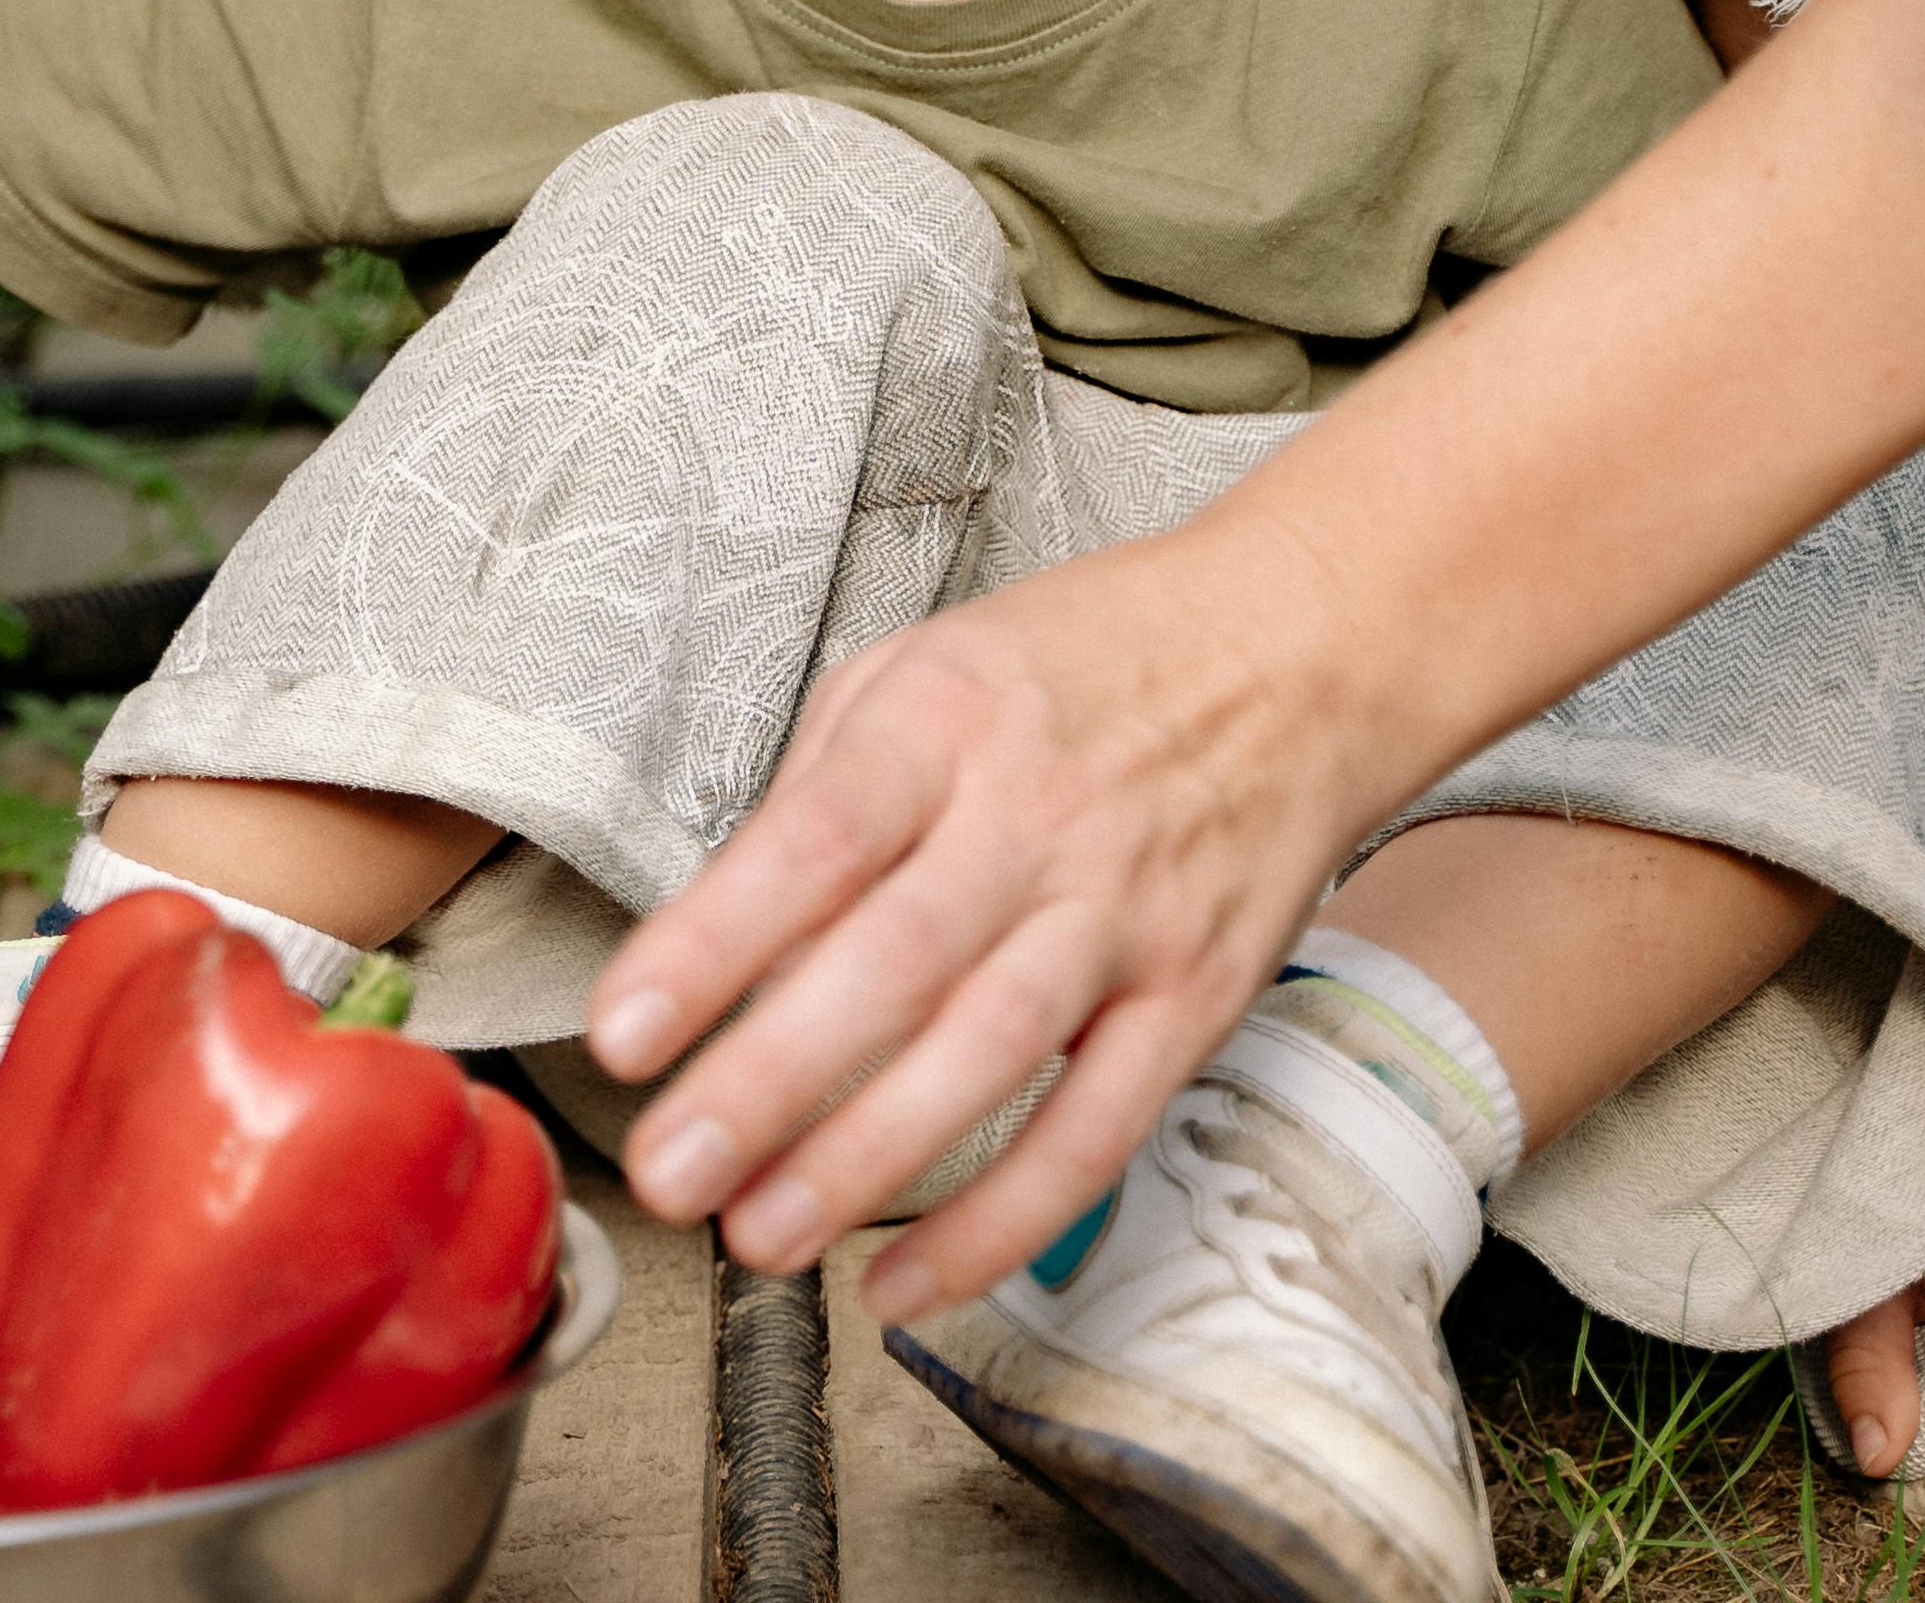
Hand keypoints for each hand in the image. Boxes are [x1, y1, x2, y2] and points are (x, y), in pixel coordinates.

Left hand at [583, 531, 1381, 1314]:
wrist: (1302, 649)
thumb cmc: (1090, 663)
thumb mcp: (923, 667)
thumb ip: (819, 795)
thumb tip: (721, 939)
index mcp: (946, 718)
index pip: (816, 836)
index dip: (713, 938)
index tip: (623, 1030)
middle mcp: (1036, 815)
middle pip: (896, 960)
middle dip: (769, 1081)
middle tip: (670, 1170)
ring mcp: (1126, 911)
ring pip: (992, 1051)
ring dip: (867, 1161)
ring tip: (758, 1234)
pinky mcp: (1196, 994)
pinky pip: (1097, 1129)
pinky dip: (1002, 1218)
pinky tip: (909, 1275)